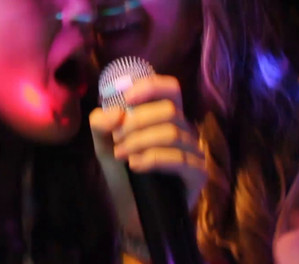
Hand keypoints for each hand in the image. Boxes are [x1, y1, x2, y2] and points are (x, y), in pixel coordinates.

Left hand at [90, 74, 206, 209]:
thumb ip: (101, 123)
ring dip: (139, 142)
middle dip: (136, 123)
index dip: (151, 87)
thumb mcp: (104, 144)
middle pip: (169, 111)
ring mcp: (193, 151)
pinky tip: (135, 166)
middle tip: (117, 139)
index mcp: (164, 116)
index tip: (126, 98)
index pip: (170, 88)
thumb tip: (117, 112)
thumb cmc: (122, 172)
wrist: (131, 210)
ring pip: (171, 133)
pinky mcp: (197, 174)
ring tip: (122, 154)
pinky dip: (151, 159)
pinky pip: (178, 158)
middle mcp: (184, 130)